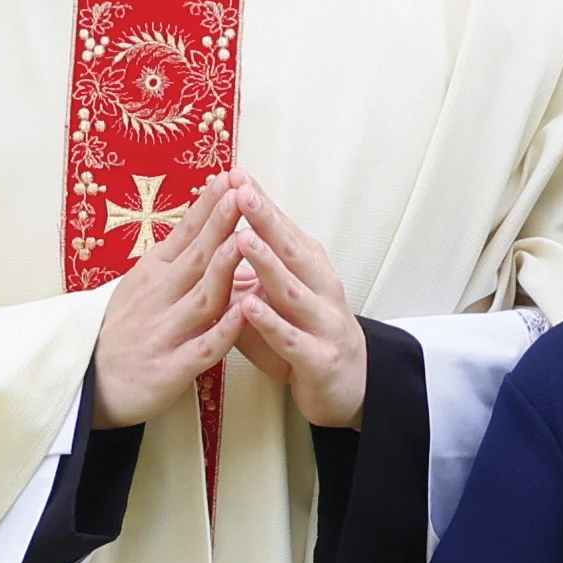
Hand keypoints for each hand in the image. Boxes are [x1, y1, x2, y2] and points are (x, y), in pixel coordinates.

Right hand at [88, 184, 242, 421]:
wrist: (90, 386)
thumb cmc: (125, 331)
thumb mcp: (140, 285)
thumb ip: (175, 257)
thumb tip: (207, 220)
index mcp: (153, 274)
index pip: (184, 234)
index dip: (207, 206)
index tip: (229, 178)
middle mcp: (158, 298)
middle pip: (196, 258)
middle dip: (220, 225)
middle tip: (242, 195)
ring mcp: (164, 333)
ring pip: (201, 298)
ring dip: (224, 269)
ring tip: (246, 242)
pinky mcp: (169, 370)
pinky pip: (202, 348)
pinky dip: (223, 331)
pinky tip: (243, 313)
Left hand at [212, 177, 371, 427]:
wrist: (349, 388)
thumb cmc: (305, 338)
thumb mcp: (278, 300)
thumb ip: (250, 274)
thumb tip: (212, 238)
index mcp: (309, 270)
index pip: (283, 229)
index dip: (260, 203)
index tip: (235, 174)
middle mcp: (321, 289)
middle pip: (290, 249)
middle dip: (265, 219)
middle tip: (240, 191)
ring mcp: (323, 323)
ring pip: (292, 290)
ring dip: (267, 264)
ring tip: (241, 240)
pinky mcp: (320, 359)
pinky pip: (292, 339)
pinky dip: (270, 324)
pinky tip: (248, 308)